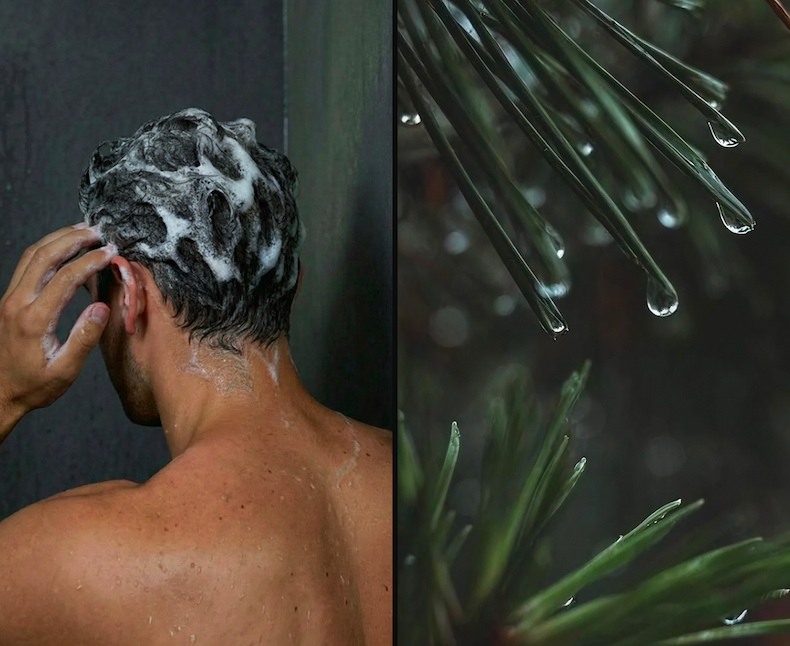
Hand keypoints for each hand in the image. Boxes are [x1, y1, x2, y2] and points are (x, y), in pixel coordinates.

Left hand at [0, 223, 117, 416]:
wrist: (0, 393)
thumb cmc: (33, 386)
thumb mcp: (64, 371)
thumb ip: (84, 338)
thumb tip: (101, 308)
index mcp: (34, 320)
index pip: (65, 278)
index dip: (90, 262)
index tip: (110, 254)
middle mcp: (17, 304)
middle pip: (44, 256)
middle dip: (73, 239)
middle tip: (98, 232)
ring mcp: (10, 299)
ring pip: (32, 256)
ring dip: (58, 239)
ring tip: (83, 231)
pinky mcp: (10, 300)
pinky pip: (27, 265)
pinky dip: (47, 249)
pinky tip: (63, 248)